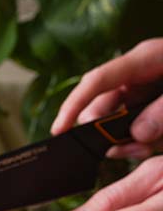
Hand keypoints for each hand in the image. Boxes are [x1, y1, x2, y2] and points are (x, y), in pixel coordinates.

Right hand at [51, 37, 162, 159]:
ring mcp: (143, 90)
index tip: (60, 131)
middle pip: (100, 103)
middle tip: (119, 151)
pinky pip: (130, 126)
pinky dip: (134, 141)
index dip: (74, 105)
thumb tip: (138, 134)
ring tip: (140, 150)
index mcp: (145, 59)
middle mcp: (138, 74)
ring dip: (121, 140)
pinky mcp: (150, 107)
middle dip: (103, 131)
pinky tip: (145, 148)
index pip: (96, 81)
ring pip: (113, 120)